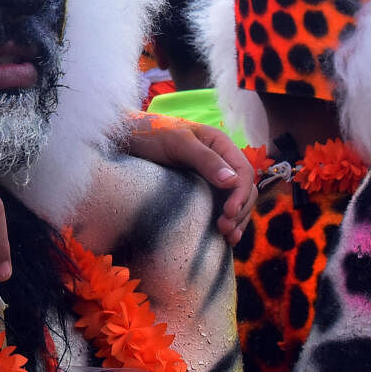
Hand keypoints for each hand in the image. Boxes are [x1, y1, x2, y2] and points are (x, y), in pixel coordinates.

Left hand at [125, 113, 254, 245]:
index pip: (244, 172)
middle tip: (224, 229)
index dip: (241, 194)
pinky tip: (224, 236)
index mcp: (220, 144)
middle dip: (240, 210)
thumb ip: (205, 159)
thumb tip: (234, 181)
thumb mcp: (177, 143)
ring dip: (237, 219)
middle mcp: (220, 159)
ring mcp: (211, 174)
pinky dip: (227, 219)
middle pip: (244, 189)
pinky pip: (221, 204)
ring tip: (228, 237)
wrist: (126, 136)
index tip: (229, 212)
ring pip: (236, 200)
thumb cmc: (151, 134)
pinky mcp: (201, 187)